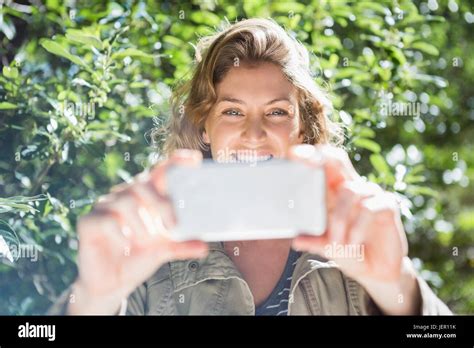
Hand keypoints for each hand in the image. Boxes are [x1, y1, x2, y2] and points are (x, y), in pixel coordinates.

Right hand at [69, 149, 208, 313]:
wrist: (110, 284)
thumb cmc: (138, 258)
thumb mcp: (163, 250)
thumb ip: (181, 245)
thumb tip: (204, 247)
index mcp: (146, 197)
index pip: (159, 172)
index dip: (175, 162)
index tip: (195, 159)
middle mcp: (125, 196)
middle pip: (143, 184)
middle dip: (161, 204)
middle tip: (172, 226)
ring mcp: (105, 206)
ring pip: (125, 201)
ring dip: (141, 224)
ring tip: (146, 241)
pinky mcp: (88, 222)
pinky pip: (107, 221)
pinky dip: (121, 235)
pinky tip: (126, 246)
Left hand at [289, 144, 420, 313]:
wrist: (376, 271)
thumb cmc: (349, 251)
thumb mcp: (327, 246)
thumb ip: (314, 241)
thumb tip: (295, 240)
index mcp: (334, 192)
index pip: (323, 165)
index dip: (309, 155)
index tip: (292, 154)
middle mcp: (352, 187)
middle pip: (338, 160)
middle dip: (323, 157)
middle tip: (309, 163)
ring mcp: (370, 194)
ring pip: (349, 191)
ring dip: (339, 220)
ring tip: (336, 242)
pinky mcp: (387, 206)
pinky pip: (368, 208)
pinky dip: (356, 228)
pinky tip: (351, 244)